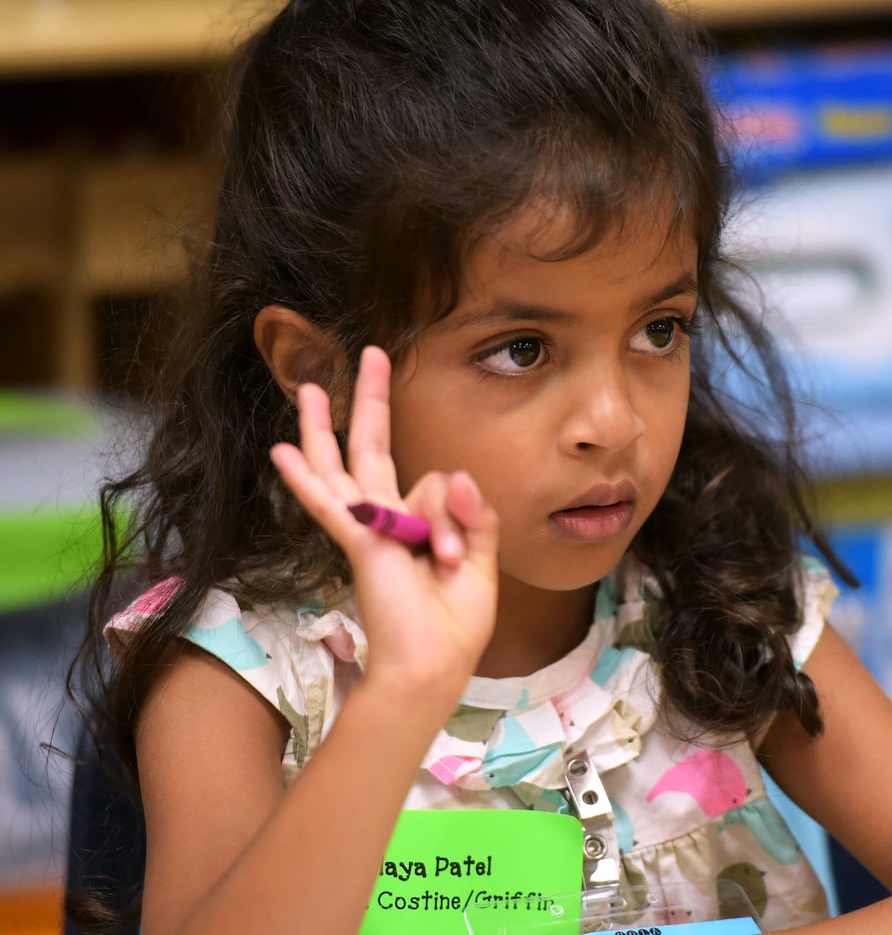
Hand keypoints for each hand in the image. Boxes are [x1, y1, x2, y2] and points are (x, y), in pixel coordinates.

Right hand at [270, 346, 498, 705]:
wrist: (433, 666)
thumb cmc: (455, 626)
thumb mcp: (481, 562)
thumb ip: (474, 515)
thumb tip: (453, 472)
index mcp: (417, 527)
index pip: (435, 484)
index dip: (458, 504)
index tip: (459, 552)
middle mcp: (387, 522)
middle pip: (373, 449)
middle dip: (371, 401)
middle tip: (373, 355)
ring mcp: (369, 530)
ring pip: (343, 466)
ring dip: (323, 426)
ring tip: (307, 386)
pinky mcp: (361, 544)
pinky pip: (330, 503)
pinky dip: (307, 478)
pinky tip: (281, 451)